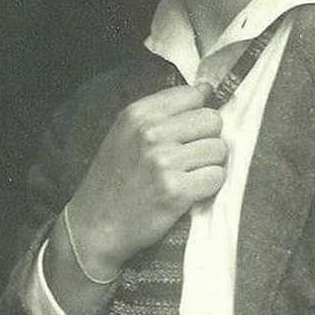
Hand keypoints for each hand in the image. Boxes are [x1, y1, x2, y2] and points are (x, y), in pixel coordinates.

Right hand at [62, 81, 226, 279]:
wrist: (96, 226)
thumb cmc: (114, 179)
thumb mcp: (125, 133)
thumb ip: (162, 112)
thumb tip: (205, 89)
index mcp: (138, 114)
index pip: (193, 94)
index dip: (197, 113)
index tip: (189, 131)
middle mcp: (151, 133)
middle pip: (212, 121)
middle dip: (208, 139)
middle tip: (191, 158)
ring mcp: (164, 162)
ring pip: (219, 149)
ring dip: (210, 165)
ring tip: (189, 176)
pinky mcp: (176, 191)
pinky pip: (216, 177)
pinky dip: (209, 187)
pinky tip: (190, 192)